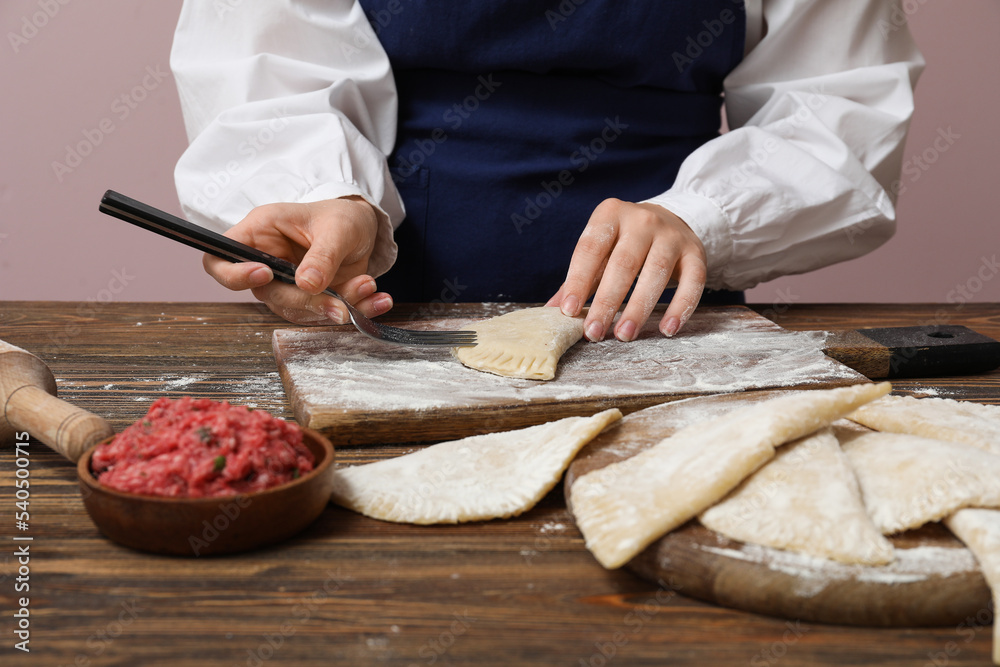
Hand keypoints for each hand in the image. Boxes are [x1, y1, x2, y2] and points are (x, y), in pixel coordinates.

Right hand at [202, 197, 392, 324]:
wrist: (364, 226)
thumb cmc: (341, 216)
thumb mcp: (336, 227)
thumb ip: (323, 255)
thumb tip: (308, 284)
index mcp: (259, 232)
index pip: (219, 259)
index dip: (233, 275)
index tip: (265, 275)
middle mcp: (267, 261)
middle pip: (266, 294)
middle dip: (306, 302)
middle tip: (341, 302)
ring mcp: (288, 283)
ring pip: (297, 310)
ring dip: (335, 306)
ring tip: (368, 288)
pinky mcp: (311, 298)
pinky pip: (324, 314)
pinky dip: (354, 310)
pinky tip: (378, 300)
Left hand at [547, 198, 705, 341]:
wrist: (671, 219)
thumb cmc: (625, 242)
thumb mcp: (600, 251)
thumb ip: (578, 279)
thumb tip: (551, 311)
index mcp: (610, 214)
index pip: (590, 249)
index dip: (578, 281)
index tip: (569, 310)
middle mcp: (642, 220)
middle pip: (623, 264)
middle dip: (607, 302)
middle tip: (594, 332)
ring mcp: (672, 235)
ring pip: (655, 274)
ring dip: (639, 309)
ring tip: (624, 334)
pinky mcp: (696, 252)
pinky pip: (692, 282)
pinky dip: (681, 307)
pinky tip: (668, 329)